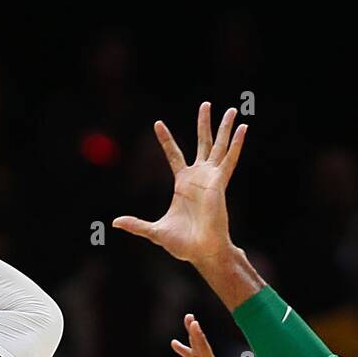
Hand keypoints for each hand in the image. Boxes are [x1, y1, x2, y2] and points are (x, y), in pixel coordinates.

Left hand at [114, 102, 246, 266]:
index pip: (173, 154)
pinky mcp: (219, 183)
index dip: (166, 140)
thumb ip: (136, 224)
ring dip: (224, 128)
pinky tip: (242, 129)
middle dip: (204, 124)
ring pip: (218, 147)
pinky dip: (236, 145)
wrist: (201, 252)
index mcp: (183, 184)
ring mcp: (211, 179)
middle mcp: (198, 177)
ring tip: (231, 109)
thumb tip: (115, 223)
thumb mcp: (154, 231)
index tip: (158, 123)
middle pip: (202, 143)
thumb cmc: (183, 244)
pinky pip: (229, 160)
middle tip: (206, 105)